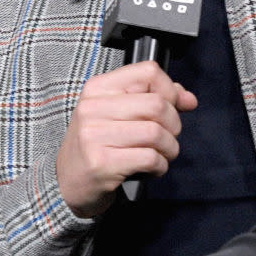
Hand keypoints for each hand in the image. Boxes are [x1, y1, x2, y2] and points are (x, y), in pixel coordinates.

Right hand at [56, 61, 197, 217]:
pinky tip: (151, 168)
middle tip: (167, 137)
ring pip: (156, 133)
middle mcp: (93, 108)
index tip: (172, 106)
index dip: (170, 90)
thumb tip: (188, 99)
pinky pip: (150, 158)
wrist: (66, 184)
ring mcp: (94, 136)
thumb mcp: (118, 114)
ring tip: (160, 155)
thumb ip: (154, 99)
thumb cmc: (98, 145)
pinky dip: (160, 166)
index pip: (148, 72)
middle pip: (157, 104)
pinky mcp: (102, 164)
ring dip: (169, 148)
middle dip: (174, 124)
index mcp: (98, 88)